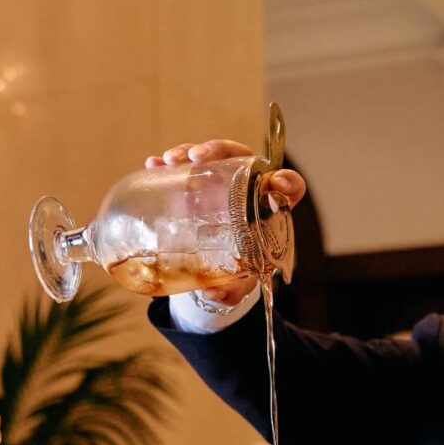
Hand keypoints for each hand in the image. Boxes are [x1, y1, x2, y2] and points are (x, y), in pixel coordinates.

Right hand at [144, 140, 307, 305]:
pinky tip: (154, 163)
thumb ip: (231, 290)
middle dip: (219, 151)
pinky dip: (169, 163)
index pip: (289, 187)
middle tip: (198, 158)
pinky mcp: (198, 181)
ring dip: (188, 151)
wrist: (218, 266)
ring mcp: (220, 181)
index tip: (277, 184)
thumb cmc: (238, 269)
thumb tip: (214, 294)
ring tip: (170, 159)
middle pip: (240, 158)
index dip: (287, 182)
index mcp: (269, 208)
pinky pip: (185, 165)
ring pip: (209, 157)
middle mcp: (246, 187)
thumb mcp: (238, 280)